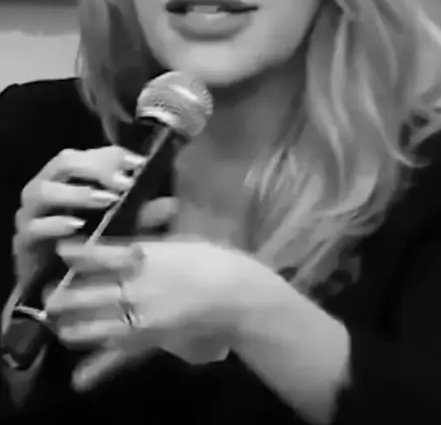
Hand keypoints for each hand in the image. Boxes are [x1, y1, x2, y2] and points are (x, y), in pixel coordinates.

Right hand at [13, 145, 144, 289]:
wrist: (54, 288)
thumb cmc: (88, 247)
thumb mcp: (120, 228)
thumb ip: (142, 215)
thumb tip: (171, 204)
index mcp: (69, 178)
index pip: (89, 153)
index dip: (112, 155)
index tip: (137, 164)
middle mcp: (46, 187)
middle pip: (64, 161)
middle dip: (94, 167)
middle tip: (124, 183)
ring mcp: (30, 214)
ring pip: (43, 190)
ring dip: (76, 192)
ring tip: (105, 200)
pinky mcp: (23, 241)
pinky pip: (34, 227)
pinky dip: (55, 224)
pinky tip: (76, 225)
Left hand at [45, 221, 253, 390]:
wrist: (237, 294)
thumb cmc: (212, 259)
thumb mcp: (180, 237)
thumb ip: (154, 231)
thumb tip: (140, 216)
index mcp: (143, 256)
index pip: (98, 255)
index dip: (76, 254)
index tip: (61, 252)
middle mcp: (134, 285)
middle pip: (88, 292)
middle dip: (64, 294)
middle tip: (49, 293)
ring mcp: (140, 316)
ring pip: (94, 324)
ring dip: (72, 326)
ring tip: (59, 325)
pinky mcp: (149, 340)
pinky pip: (118, 355)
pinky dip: (97, 369)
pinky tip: (79, 378)